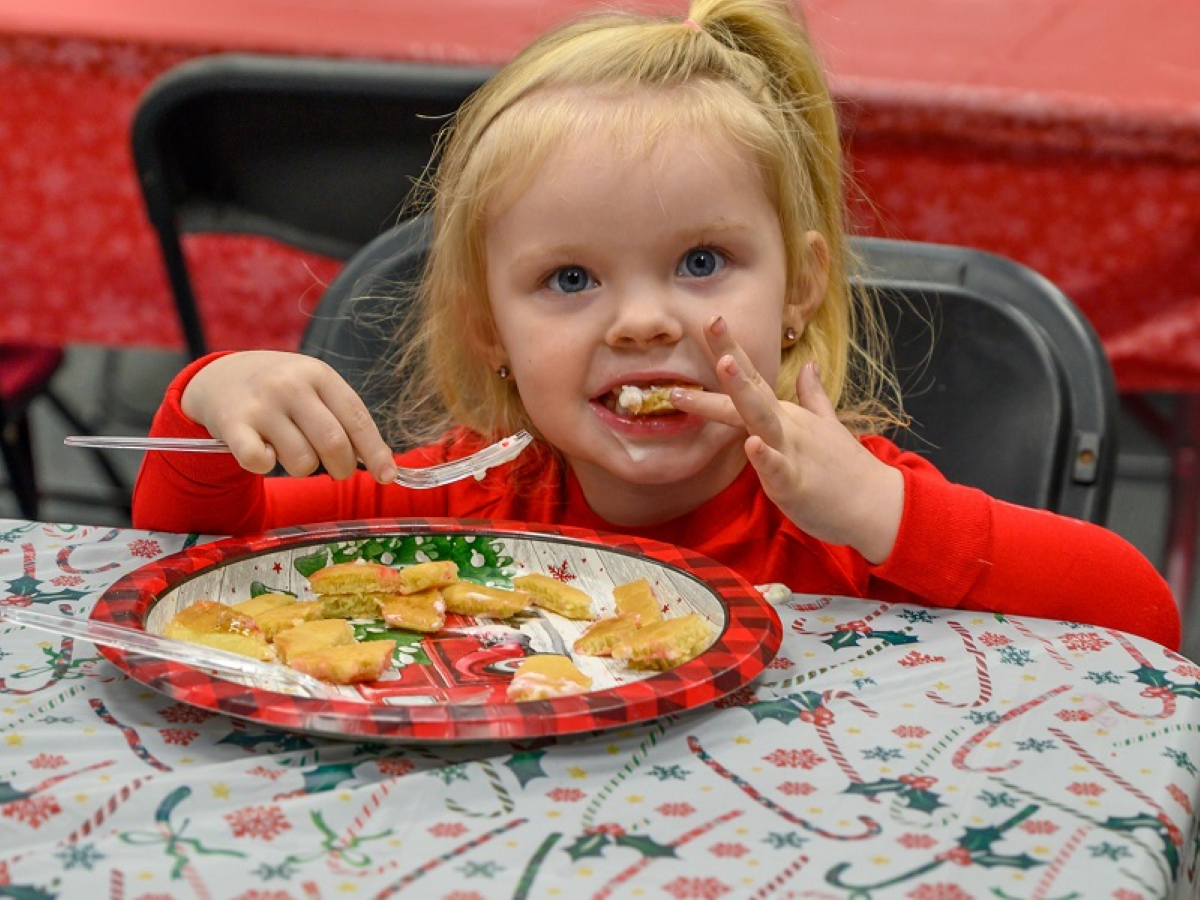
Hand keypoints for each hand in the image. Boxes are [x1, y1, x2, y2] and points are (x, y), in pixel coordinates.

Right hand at [180, 351, 396, 483]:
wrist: (222, 377)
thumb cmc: (284, 391)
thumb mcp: (316, 389)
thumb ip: (347, 420)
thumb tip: (384, 465)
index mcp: (319, 374)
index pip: (357, 418)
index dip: (376, 452)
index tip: (388, 476)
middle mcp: (290, 385)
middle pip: (334, 444)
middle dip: (342, 468)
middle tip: (337, 470)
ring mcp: (261, 404)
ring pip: (301, 461)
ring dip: (303, 468)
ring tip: (291, 449)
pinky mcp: (232, 425)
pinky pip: (260, 463)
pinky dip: (266, 466)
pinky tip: (264, 451)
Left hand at [673, 317, 903, 562]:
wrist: (876, 504)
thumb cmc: (845, 470)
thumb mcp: (826, 426)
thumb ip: (812, 396)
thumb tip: (808, 365)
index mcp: (786, 415)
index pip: (753, 377)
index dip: (730, 349)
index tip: (710, 320)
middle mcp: (786, 426)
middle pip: (751, 389)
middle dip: (728, 358)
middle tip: (708, 324)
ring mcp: (792, 452)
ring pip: (761, 419)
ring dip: (743, 392)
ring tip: (725, 364)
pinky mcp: (796, 484)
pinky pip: (777, 469)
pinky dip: (765, 457)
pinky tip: (751, 444)